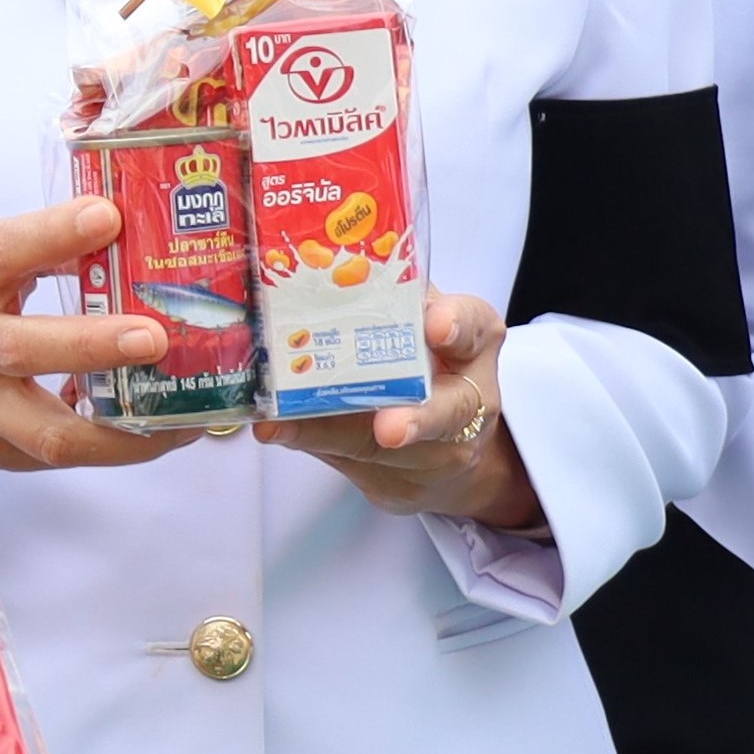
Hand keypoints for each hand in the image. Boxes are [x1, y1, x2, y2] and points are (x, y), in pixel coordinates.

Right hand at [0, 200, 187, 475]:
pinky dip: (108, 447)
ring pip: (47, 432)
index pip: (0, 252)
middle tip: (153, 337)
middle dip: (94, 346)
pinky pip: (56, 456)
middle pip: (24, 349)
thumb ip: (32, 253)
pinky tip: (152, 432)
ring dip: (120, 429)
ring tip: (180, 417)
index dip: (53, 233)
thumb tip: (117, 231)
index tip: (107, 217)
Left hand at [260, 291, 540, 528]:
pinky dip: (311, 444)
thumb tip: (315, 269)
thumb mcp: (421, 318)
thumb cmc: (427, 360)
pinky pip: (353, 466)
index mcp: (475, 342)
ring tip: (282, 425)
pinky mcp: (400, 484)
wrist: (448, 444)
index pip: (475, 327)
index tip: (436, 325)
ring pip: (384, 448)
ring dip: (329, 434)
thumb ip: (390, 297)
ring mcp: (439, 452)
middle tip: (388, 428)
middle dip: (416, 420)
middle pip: (448, 412)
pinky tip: (279, 432)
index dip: (456, 325)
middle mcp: (468, 400)